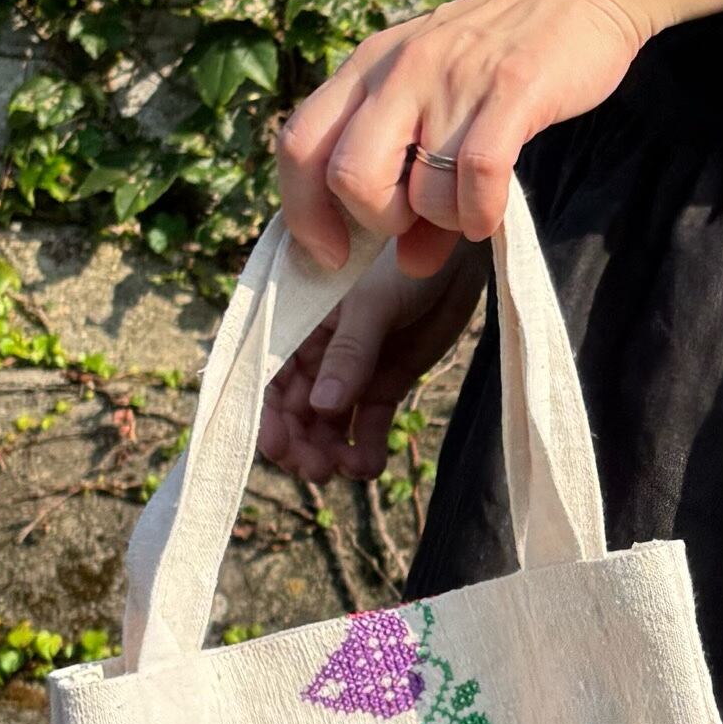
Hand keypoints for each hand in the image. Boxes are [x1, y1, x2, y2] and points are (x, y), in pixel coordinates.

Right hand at [257, 238, 492, 483]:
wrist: (456, 254)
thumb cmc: (405, 261)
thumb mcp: (373, 303)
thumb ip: (349, 353)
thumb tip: (322, 407)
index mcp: (298, 323)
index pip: (267, 375)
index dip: (266, 415)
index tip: (278, 447)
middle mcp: (317, 351)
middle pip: (294, 410)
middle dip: (300, 444)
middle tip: (317, 469)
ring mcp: (351, 371)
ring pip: (328, 424)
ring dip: (330, 451)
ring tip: (347, 468)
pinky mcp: (385, 383)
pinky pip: (367, 424)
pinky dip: (365, 448)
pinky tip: (370, 465)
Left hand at [274, 0, 656, 276]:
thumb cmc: (506, 55)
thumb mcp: (444, 108)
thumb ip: (417, 186)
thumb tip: (411, 264)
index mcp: (368, 68)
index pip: (299, 145)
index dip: (303, 212)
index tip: (330, 253)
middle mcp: (399, 68)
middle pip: (347, 175)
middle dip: (379, 219)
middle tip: (415, 220)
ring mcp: (453, 77)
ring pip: (421, 188)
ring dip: (446, 220)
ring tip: (471, 206)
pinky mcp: (511, 89)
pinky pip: (478, 175)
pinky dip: (482, 214)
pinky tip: (492, 214)